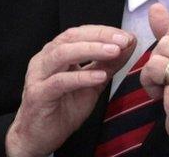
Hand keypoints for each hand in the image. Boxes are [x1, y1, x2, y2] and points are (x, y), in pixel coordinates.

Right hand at [5, 26, 135, 156]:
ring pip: (62, 54)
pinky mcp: (38, 95)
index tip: (127, 36)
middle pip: (71, 37)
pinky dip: (81, 77)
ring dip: (91, 50)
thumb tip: (129, 45)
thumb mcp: (93, 83)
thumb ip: (109, 64)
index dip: (104, 31)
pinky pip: (59, 82)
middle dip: (100, 36)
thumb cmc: (64, 107)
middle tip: (123, 40)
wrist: (39, 137)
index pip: (81, 33)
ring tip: (114, 51)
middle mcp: (45, 60)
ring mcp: (39, 76)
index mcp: (57, 53)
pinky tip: (100, 76)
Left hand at [140, 3, 168, 156]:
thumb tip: (156, 8)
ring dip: (152, 75)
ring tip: (165, 88)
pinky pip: (152, 75)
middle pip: (166, 41)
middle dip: (159, 59)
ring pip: (157, 57)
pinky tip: (163, 98)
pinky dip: (151, 87)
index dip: (168, 44)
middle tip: (168, 78)